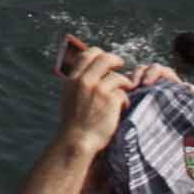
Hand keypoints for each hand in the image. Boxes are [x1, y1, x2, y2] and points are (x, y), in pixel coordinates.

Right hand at [53, 41, 128, 156]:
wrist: (77, 140)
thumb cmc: (74, 122)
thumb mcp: (68, 96)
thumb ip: (78, 82)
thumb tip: (89, 71)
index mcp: (73, 79)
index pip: (87, 54)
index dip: (99, 54)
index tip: (106, 59)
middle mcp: (85, 80)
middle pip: (105, 58)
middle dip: (116, 60)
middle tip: (122, 65)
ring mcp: (98, 89)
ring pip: (118, 76)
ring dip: (124, 83)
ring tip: (125, 91)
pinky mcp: (111, 100)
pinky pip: (123, 93)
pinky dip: (125, 100)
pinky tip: (122, 108)